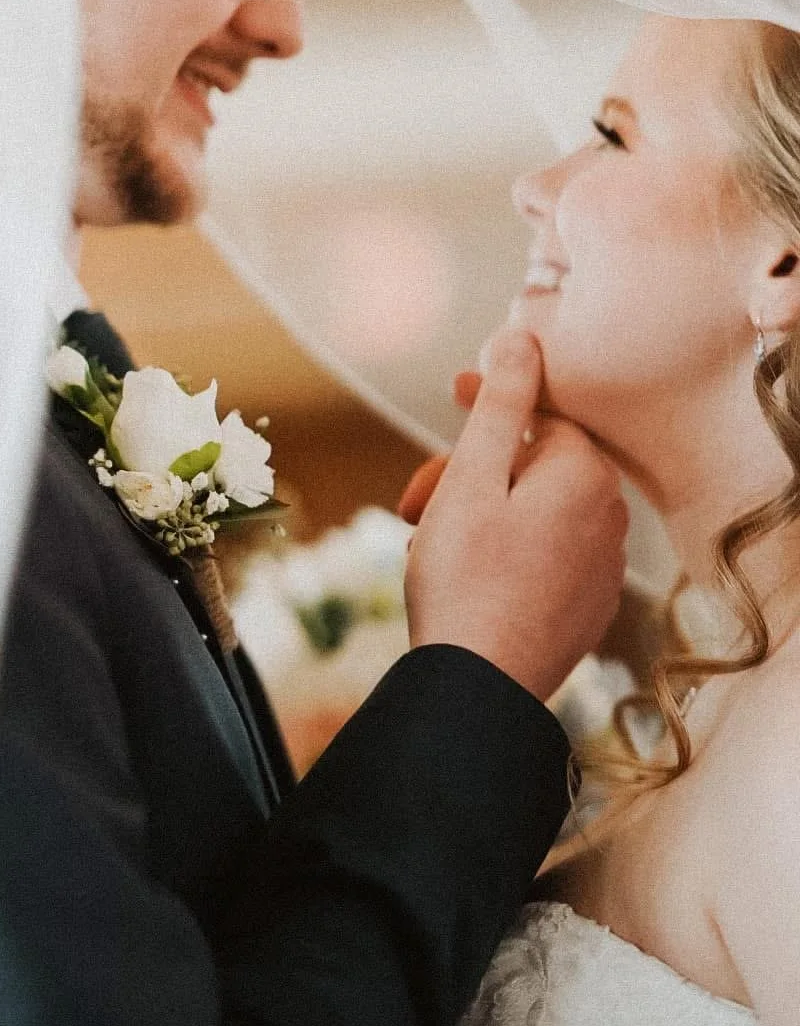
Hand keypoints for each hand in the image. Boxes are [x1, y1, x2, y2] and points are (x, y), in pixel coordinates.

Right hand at [403, 328, 626, 701]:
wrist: (478, 689)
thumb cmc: (466, 578)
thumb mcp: (473, 476)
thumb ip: (502, 402)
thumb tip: (523, 337)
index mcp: (586, 475)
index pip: (541, 411)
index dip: (491, 398)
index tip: (452, 391)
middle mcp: (611, 517)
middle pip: (534, 463)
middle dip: (472, 468)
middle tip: (415, 497)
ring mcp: (604, 568)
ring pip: (536, 510)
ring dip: (480, 509)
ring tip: (425, 537)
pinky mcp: (587, 608)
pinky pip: (546, 554)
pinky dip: (503, 548)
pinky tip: (461, 571)